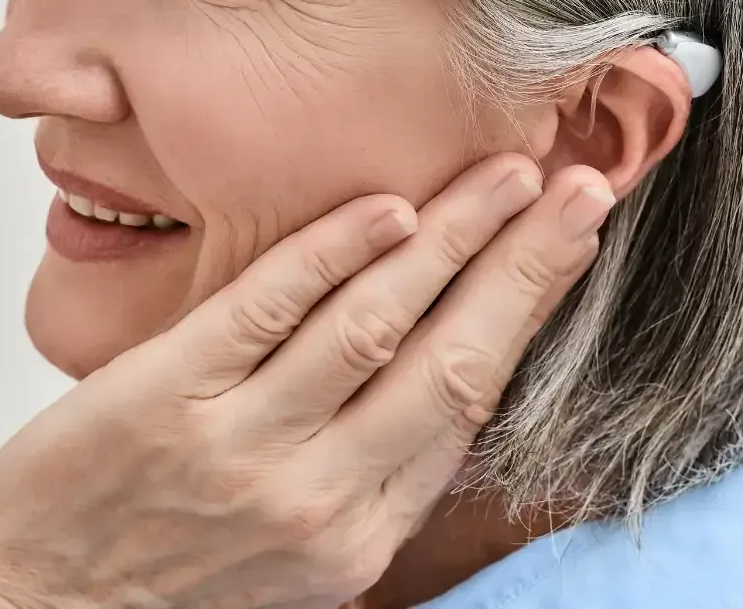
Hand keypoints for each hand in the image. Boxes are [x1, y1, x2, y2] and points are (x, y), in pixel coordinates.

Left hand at [0, 156, 611, 608]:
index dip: (529, 312)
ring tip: (507, 175)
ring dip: (451, 239)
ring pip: (373, 324)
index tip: (570, 243)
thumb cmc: (158, 588)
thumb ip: (360, 481)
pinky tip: (386, 209)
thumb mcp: (290, 564)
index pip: (470, 402)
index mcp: (357, 533)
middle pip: (451, 358)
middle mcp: (316, 495)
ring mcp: (240, 444)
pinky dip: (330, 253)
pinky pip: (265, 310)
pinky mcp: (162, 398)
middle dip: (526, 263)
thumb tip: (430, 395)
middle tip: (583, 186)